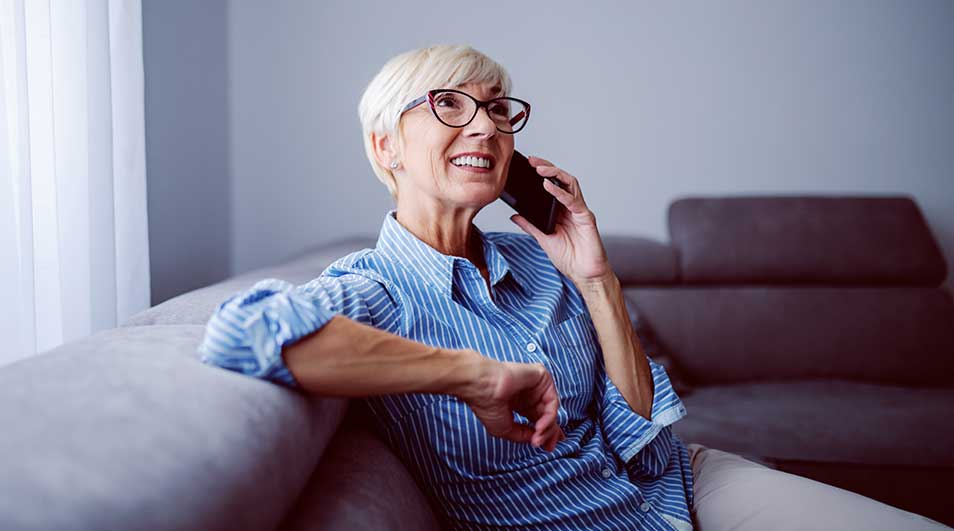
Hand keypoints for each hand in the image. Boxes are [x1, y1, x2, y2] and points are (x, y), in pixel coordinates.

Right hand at [462, 356, 565, 451]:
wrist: (482, 387)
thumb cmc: (487, 405)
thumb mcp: (505, 430)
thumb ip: (523, 435)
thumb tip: (537, 439)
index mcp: (519, 402)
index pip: (538, 418)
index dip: (545, 433)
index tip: (548, 448)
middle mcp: (529, 394)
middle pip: (547, 415)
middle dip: (550, 433)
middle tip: (548, 447)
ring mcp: (536, 385)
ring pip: (551, 410)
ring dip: (548, 428)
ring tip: (538, 438)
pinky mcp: (542, 377)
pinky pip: (552, 401)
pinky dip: (549, 417)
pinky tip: (539, 427)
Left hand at [509, 155, 611, 283]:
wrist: (584, 275)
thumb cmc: (569, 259)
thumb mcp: (543, 239)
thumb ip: (530, 226)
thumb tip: (514, 215)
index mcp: (562, 211)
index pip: (553, 185)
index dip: (542, 173)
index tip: (526, 165)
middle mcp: (572, 207)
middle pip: (562, 179)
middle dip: (548, 167)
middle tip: (532, 161)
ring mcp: (580, 211)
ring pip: (570, 184)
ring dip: (555, 174)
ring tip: (539, 169)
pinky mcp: (586, 218)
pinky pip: (573, 201)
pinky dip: (560, 193)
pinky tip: (548, 187)